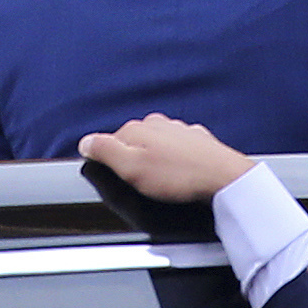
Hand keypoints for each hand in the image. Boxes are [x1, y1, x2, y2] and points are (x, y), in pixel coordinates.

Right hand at [78, 114, 255, 202]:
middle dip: (133, 162)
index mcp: (137, 128)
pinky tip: (178, 176)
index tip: (117, 177)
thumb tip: (85, 142)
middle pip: (132, 143)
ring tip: (161, 183)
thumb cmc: (178, 176)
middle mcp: (158, 123)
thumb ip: (105, 152)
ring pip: (155, 145)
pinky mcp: (196, 140)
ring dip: (154, 162)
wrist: (222, 178)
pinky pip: (176, 151)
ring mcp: (179, 130)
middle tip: (141, 184)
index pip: (109, 141)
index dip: (110, 163)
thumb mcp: (131, 168)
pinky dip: (174, 163)